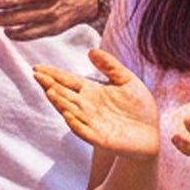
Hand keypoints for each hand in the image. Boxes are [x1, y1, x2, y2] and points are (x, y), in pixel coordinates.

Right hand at [34, 49, 160, 156]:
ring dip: (59, 102)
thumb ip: (110, 66)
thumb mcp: (127, 81)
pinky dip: (75, 123)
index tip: (37, 67)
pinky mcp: (100, 138)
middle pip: (64, 94)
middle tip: (38, 75)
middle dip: (50, 85)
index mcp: (91, 91)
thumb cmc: (139, 107)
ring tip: (50, 91)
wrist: (152, 134)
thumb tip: (91, 51)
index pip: (67, 81)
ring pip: (70, 110)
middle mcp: (86, 106)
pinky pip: (84, 130)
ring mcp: (91, 122)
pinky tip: (67, 114)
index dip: (53, 74)